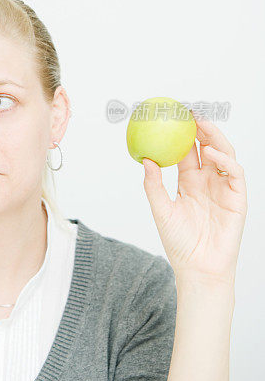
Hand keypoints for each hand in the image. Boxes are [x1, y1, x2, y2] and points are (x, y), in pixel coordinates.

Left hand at [142, 114, 246, 286]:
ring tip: (201, 124)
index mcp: (189, 182)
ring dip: (214, 138)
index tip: (171, 117)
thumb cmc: (179, 243)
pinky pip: (233, 173)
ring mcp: (223, 188)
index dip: (182, 133)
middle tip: (188, 112)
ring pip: (223, 155)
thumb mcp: (161, 211)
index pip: (187, 151)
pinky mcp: (236, 198)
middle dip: (201, 128)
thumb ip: (153, 186)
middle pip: (207, 147)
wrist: (197, 268)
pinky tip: (210, 153)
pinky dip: (224, 160)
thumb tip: (145, 159)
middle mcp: (207, 181)